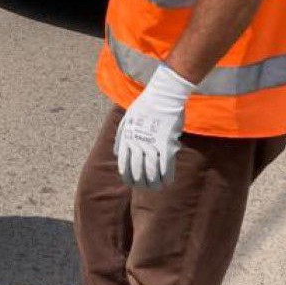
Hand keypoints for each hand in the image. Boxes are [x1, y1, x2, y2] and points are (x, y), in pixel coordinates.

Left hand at [115, 64, 196, 189]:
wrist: (163, 95)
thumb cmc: (146, 106)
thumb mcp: (127, 120)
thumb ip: (121, 138)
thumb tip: (118, 154)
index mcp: (127, 139)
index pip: (124, 166)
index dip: (128, 178)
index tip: (133, 184)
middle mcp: (137, 144)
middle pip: (137, 171)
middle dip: (142, 183)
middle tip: (147, 189)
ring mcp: (152, 144)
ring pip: (151, 171)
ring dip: (154, 183)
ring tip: (158, 189)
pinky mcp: (166, 143)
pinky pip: (166, 164)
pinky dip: (166, 175)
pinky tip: (167, 181)